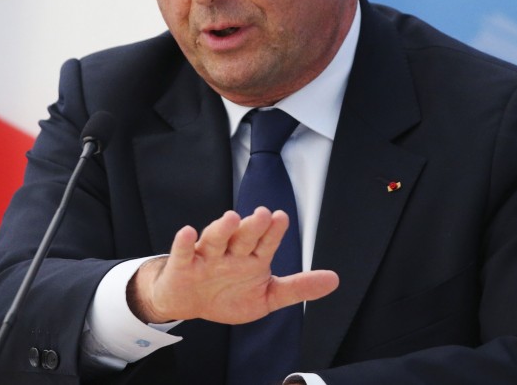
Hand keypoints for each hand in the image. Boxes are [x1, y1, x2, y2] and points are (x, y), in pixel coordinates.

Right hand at [128, 207, 338, 324]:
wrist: (190, 302)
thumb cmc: (228, 294)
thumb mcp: (267, 296)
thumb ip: (297, 287)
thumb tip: (334, 280)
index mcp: (252, 258)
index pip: (266, 242)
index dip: (274, 231)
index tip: (282, 218)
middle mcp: (231, 252)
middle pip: (243, 237)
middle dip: (253, 226)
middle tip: (263, 214)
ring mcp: (206, 257)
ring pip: (215, 240)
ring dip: (223, 228)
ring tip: (232, 218)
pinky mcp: (183, 266)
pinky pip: (183, 253)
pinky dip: (184, 243)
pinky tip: (188, 232)